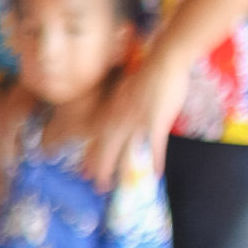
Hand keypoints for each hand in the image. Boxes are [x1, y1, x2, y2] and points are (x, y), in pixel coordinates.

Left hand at [85, 46, 188, 187]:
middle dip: (100, 167)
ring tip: (116, 187)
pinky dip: (154, 161)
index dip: (92, 154)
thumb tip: (122, 114)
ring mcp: (136, 121)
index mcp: (113, 109)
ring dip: (120, 170)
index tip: (84, 169)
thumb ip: (124, 104)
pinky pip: (153, 146)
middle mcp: (119, 117)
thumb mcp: (128, 90)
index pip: (98, 136)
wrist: (164, 60)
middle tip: (95, 185)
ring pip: (125, 151)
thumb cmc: (148, 71)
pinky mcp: (155, 121)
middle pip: (106, 147)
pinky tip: (155, 174)